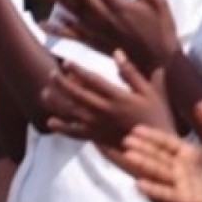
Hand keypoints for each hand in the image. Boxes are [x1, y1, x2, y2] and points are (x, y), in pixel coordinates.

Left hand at [40, 0, 178, 73]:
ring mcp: (97, 31)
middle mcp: (105, 17)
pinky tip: (41, 23)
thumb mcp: (158, 3)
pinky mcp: (94, 43)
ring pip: (73, 11)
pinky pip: (72, 35)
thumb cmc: (161, 31)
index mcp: (120, 5)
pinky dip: (57, 29)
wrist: (158, 64)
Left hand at [43, 50, 174, 145]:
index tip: (65, 62)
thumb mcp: (150, 91)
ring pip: (73, 114)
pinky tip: (51, 122)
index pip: (94, 82)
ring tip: (44, 93)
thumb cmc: (157, 116)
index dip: (78, 71)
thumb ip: (131, 73)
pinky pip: (77, 134)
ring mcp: (100, 126)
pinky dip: (63, 128)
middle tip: (51, 74)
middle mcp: (106, 112)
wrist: (158, 148)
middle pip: (78, 96)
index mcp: (119, 98)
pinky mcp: (98, 138)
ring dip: (57, 104)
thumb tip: (117, 52)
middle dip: (62, 84)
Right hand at [103, 101, 201, 201]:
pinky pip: (166, 194)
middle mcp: (179, 168)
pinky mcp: (184, 201)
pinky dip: (153, 189)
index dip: (152, 136)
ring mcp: (180, 185)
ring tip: (128, 157)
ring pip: (158, 173)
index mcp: (187, 153)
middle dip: (142, 149)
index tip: (136, 129)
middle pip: (158, 156)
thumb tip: (199, 102)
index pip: (166, 142)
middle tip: (126, 140)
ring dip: (143, 165)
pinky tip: (138, 184)